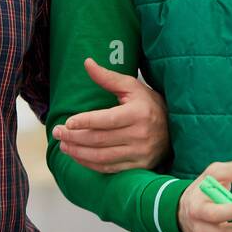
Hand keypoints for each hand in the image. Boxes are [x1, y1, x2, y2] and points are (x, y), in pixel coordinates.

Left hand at [50, 58, 169, 172]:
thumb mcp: (132, 87)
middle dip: (75, 137)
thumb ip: (108, 77)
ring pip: (101, 156)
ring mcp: (140, 153)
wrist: (174, 128)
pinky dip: (90, 164)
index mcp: (138, 113)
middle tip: (57, 132)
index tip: (67, 121)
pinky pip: (109, 168)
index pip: (107, 119)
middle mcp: (140, 134)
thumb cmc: (148, 104)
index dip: (85, 121)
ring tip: (63, 145)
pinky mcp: (139, 166)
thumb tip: (87, 63)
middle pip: (100, 139)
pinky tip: (78, 156)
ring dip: (78, 152)